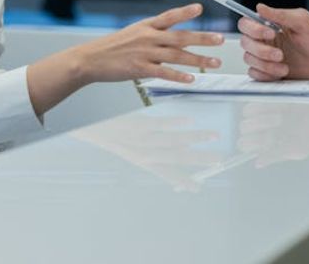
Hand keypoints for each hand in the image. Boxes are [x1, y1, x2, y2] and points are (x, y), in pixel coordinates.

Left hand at [72, 114, 223, 191]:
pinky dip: (175, 123)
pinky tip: (188, 121)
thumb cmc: (111, 139)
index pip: (167, 174)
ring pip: (172, 142)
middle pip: (176, 158)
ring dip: (194, 139)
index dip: (184, 181)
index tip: (199, 187)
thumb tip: (176, 148)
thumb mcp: (129, 151)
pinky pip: (159, 125)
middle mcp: (143, 153)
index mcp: (142, 162)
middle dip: (199, 159)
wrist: (90, 129)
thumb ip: (150, 152)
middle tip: (218, 159)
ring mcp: (140, 140)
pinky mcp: (136, 125)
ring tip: (212, 136)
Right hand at [75, 4, 224, 83]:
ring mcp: (144, 53)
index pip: (169, 16)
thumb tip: (174, 39)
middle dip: (202, 38)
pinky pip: (164, 72)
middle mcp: (148, 37)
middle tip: (220, 39)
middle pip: (180, 36)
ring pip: (177, 55)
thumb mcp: (133, 34)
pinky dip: (179, 75)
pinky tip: (191, 78)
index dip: (185, 12)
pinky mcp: (140, 68)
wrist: (90, 60)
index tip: (200, 8)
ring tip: (214, 62)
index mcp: (146, 26)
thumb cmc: (113, 48)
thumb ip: (154, 35)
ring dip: (198, 59)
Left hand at [236, 102, 308, 167]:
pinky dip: (266, 103)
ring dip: (261, 116)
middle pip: (243, 128)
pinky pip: (256, 98)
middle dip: (257, 128)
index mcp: (267, 141)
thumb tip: (257, 163)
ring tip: (281, 115)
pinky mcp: (270, 93)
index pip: (245, 144)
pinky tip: (282, 105)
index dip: (251, 143)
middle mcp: (262, 125)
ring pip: (246, 113)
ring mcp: (265, 108)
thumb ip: (278, 155)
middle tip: (277, 125)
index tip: (269, 140)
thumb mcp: (299, 148)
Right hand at [237, 5, 308, 80]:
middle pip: (245, 43)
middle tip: (280, 54)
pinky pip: (254, 74)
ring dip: (266, 65)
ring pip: (249, 59)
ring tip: (284, 66)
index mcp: (269, 25)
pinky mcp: (268, 71)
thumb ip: (280, 14)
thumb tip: (260, 7)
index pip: (246, 24)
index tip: (271, 33)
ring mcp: (265, 57)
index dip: (253, 29)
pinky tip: (281, 73)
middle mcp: (264, 40)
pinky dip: (266, 74)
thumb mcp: (302, 21)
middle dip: (262, 51)